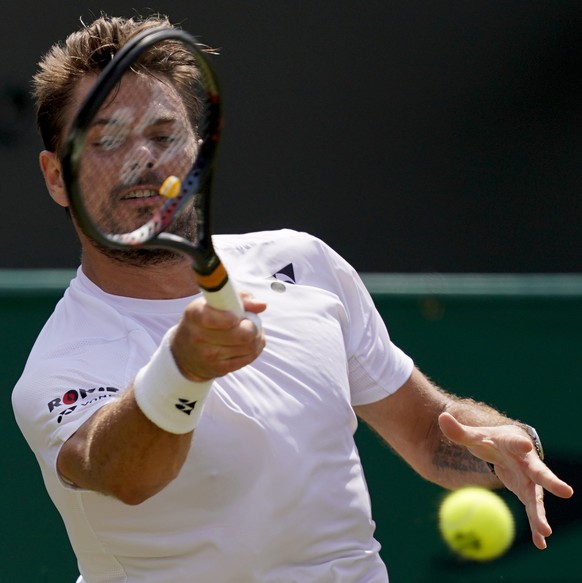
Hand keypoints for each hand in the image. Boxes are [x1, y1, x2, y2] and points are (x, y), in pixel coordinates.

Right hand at [170, 293, 265, 380]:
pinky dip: (255, 348)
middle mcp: (199, 337)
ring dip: (256, 337)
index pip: (216, 318)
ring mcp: (209, 356)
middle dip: (253, 325)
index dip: (233, 317)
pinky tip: (249, 342)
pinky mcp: (220, 369)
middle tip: (249, 321)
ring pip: (250, 346)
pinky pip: (249, 357)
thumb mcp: (213, 302)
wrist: (185, 352)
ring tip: (250, 331)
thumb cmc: (205, 320)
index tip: (237, 316)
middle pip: (243, 334)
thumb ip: (239, 297)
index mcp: (195, 315)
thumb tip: (262, 305)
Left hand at [438, 411, 573, 549]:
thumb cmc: (494, 439)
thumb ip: (459, 431)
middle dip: (550, 481)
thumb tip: (442, 417)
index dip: (519, 444)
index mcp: (513, 444)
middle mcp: (527, 462)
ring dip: (540, 514)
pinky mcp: (528, 492)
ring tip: (545, 531)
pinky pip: (532, 510)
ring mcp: (530, 479)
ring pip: (537, 497)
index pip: (516, 443)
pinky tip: (540, 543)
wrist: (512, 444)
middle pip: (540, 472)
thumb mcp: (476, 436)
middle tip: (566, 491)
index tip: (525, 445)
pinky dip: (535, 525)